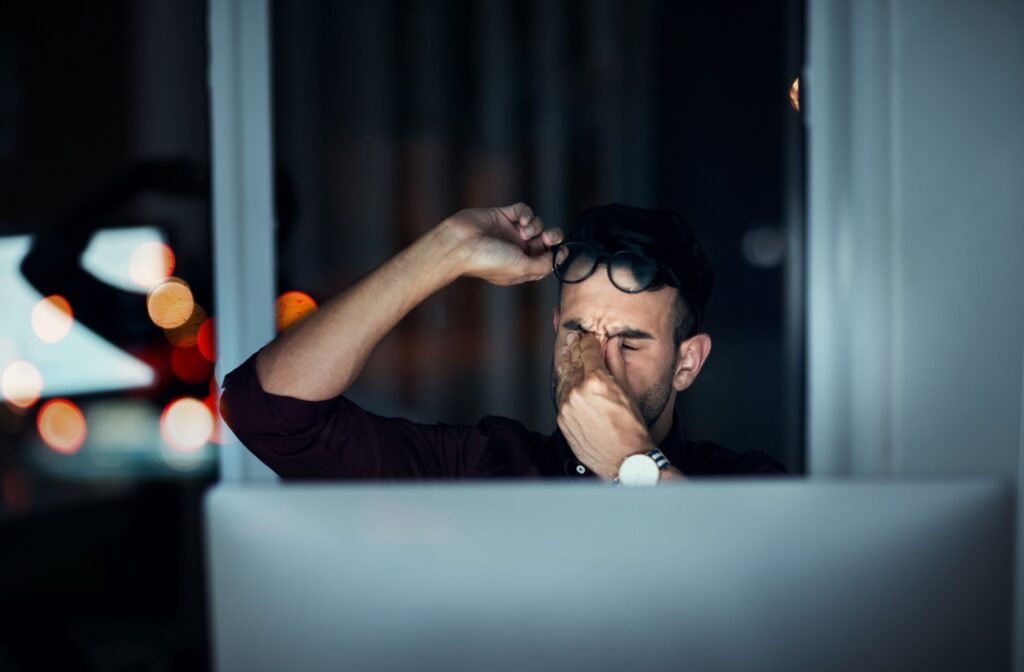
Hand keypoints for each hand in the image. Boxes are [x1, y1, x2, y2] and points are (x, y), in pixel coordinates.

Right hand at [440, 203, 562, 285]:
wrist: (460, 244)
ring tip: (524, 230)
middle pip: (544, 241)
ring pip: (535, 223)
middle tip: (548, 237)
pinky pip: (522, 210)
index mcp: (521, 266)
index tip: (563, 250)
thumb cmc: (487, 261)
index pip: (546, 259)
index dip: (557, 254)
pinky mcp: (503, 215)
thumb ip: (543, 265)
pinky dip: (526, 213)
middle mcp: (517, 249)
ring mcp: (510, 232)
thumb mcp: (521, 268)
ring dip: (535, 225)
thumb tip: (558, 258)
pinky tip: (520, 220)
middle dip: (551, 237)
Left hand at [556, 332, 655, 479]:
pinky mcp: (561, 419)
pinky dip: (564, 387)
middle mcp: (578, 391)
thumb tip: (612, 342)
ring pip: (564, 379)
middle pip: (573, 363)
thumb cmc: (631, 426)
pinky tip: (567, 380)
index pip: (588, 350)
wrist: (623, 459)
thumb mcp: (627, 390)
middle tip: (573, 339)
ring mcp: (567, 406)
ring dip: (566, 367)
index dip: (588, 340)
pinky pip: (561, 397)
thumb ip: (616, 363)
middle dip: (575, 350)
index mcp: (597, 380)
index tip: (587, 335)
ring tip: (567, 355)